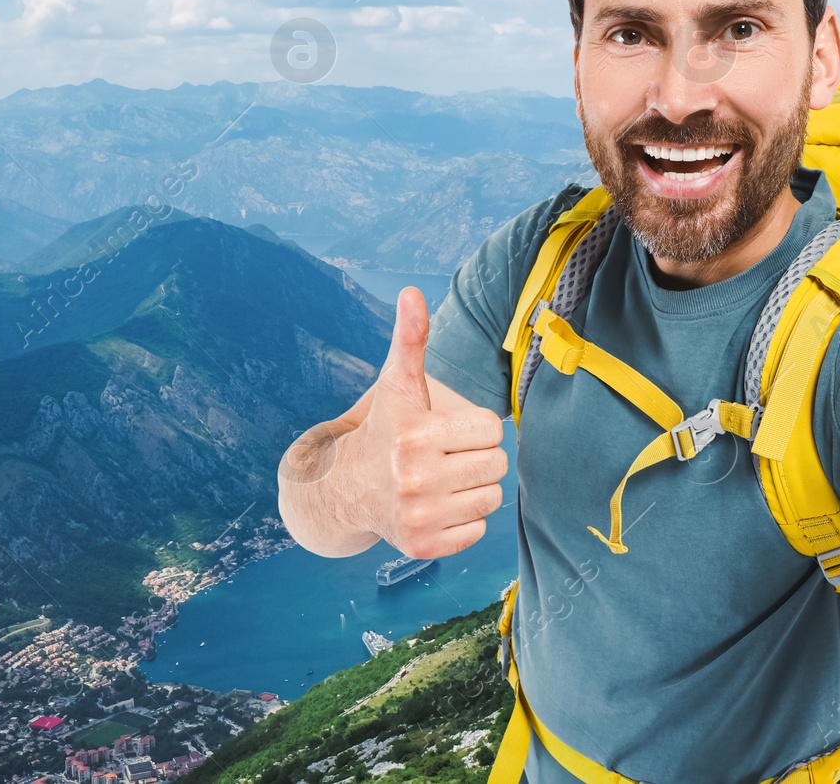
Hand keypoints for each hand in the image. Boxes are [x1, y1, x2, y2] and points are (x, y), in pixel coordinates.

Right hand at [336, 286, 508, 557]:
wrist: (343, 488)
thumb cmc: (384, 427)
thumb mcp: (397, 383)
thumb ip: (410, 338)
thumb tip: (411, 292)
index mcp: (414, 432)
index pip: (491, 428)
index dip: (473, 427)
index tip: (444, 430)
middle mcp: (413, 476)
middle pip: (496, 464)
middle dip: (476, 457)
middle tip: (443, 456)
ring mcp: (417, 515)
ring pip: (491, 497)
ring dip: (473, 488)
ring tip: (440, 480)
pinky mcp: (422, 546)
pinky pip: (478, 531)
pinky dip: (463, 520)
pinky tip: (435, 507)